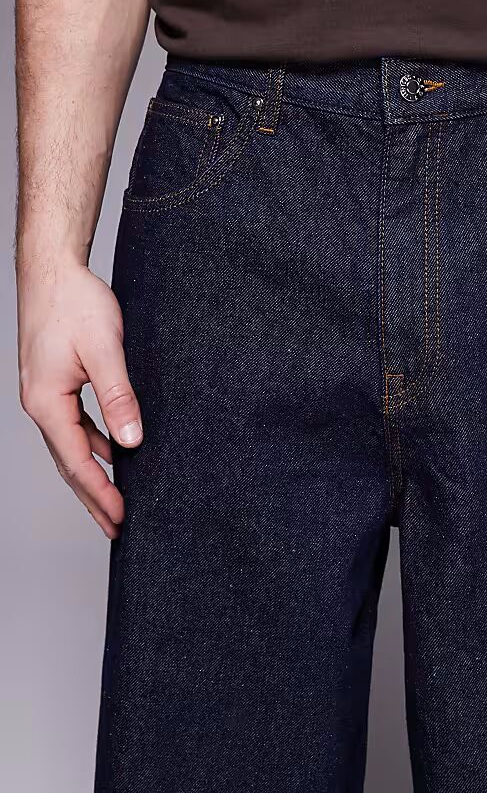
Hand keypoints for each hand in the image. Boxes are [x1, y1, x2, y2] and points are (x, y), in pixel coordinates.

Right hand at [18, 262, 142, 538]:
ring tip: (114, 502)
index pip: (77, 462)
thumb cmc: (75, 303)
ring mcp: (46, 395)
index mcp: (48, 402)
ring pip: (71, 447)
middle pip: (69, 464)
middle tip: (117, 529)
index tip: (122, 519)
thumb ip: (118, 396)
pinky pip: (75, 426)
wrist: (53, 270)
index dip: (101, 493)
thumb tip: (131, 442)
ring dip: (92, 475)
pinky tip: (111, 452)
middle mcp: (41, 404)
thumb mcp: (104, 349)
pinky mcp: (55, 383)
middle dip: (93, 498)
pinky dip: (92, 446)